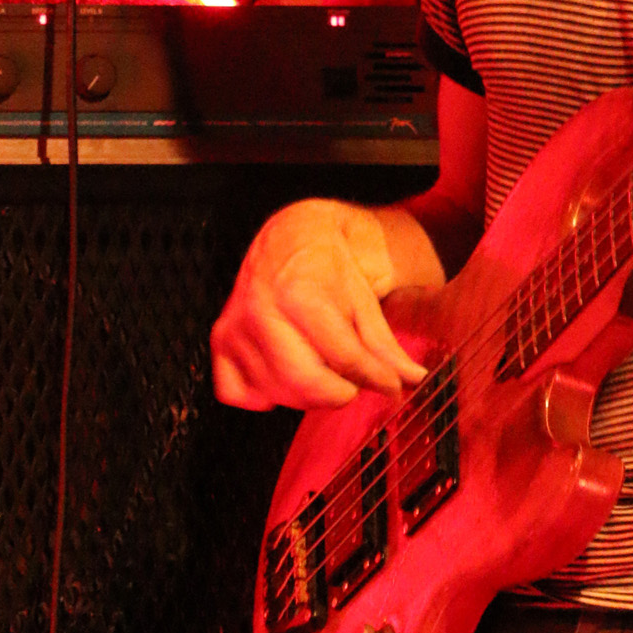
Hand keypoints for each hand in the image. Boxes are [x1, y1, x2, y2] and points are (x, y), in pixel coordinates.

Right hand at [211, 197, 428, 412]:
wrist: (290, 237)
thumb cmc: (331, 266)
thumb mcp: (365, 297)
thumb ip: (385, 344)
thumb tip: (412, 380)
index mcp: (300, 293)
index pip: (344, 358)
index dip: (375, 379)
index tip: (393, 386)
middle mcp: (261, 311)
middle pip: (305, 383)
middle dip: (340, 393)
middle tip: (353, 382)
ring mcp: (236, 327)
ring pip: (277, 392)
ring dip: (308, 394)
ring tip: (323, 367)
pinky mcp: (220, 341)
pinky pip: (238, 393)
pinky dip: (264, 394)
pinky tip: (284, 373)